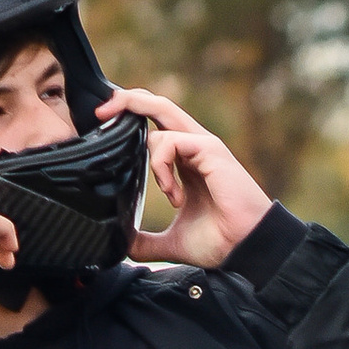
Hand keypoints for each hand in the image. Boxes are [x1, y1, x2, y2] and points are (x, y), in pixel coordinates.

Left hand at [102, 87, 271, 267]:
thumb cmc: (220, 241)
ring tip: (165, 191)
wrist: (247, 249)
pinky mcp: (209, 149)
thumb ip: (146, 241)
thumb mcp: (172, 242)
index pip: (154, 124)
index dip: (129, 116)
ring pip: (162, 111)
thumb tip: (121, 246)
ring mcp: (202, 145)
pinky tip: (174, 195)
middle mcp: (193, 146)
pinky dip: (162, 165)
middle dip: (126, 100)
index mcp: (185, 160)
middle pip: (157, 104)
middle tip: (101, 112)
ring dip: (150, 152)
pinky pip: (170, 140)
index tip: (103, 124)